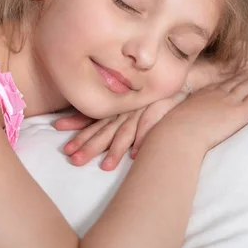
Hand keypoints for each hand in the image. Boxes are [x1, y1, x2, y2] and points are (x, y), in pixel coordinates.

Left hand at [54, 90, 188, 170]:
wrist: (187, 80)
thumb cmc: (156, 95)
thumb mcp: (131, 101)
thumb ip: (113, 113)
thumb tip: (88, 127)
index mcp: (118, 107)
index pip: (94, 118)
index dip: (77, 127)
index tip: (60, 135)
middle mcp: (127, 109)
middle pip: (105, 129)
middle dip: (89, 144)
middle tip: (73, 159)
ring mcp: (143, 111)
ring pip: (126, 132)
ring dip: (115, 150)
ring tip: (105, 167)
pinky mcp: (160, 112)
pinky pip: (150, 127)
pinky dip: (143, 140)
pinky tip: (136, 155)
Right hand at [159, 70, 247, 151]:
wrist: (179, 134)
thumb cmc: (171, 133)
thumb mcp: (172, 123)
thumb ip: (176, 122)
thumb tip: (170, 129)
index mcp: (198, 97)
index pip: (215, 87)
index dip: (225, 81)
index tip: (230, 77)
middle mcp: (214, 95)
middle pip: (232, 83)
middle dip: (242, 77)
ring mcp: (228, 101)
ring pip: (246, 87)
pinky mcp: (240, 112)